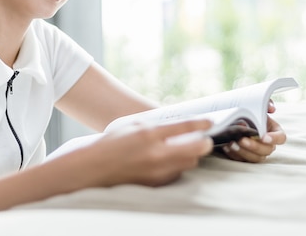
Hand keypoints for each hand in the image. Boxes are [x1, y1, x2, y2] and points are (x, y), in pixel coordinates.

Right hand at [78, 119, 213, 187]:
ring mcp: (157, 171)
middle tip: (205, 138)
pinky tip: (175, 160)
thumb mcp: (135, 125)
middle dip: (204, 143)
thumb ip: (159, 125)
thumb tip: (184, 125)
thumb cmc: (114, 142)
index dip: (201, 124)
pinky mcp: (156, 183)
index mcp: (149, 135)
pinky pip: (177, 173)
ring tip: (190, 147)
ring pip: (189, 163)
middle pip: (195, 149)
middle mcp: (155, 154)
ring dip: (193, 154)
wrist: (95, 168)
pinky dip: (180, 165)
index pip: (184, 127)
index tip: (210, 122)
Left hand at [221, 100, 285, 162]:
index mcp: (274, 131)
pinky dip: (234, 154)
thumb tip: (271, 108)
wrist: (234, 119)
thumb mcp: (257, 106)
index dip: (274, 139)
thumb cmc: (249, 113)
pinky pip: (242, 159)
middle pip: (266, 150)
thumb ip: (266, 103)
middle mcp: (268, 144)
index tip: (264, 137)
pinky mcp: (246, 157)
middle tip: (242, 139)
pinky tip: (227, 146)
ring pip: (255, 158)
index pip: (281, 138)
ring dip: (243, 152)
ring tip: (232, 143)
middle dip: (254, 146)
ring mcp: (257, 152)